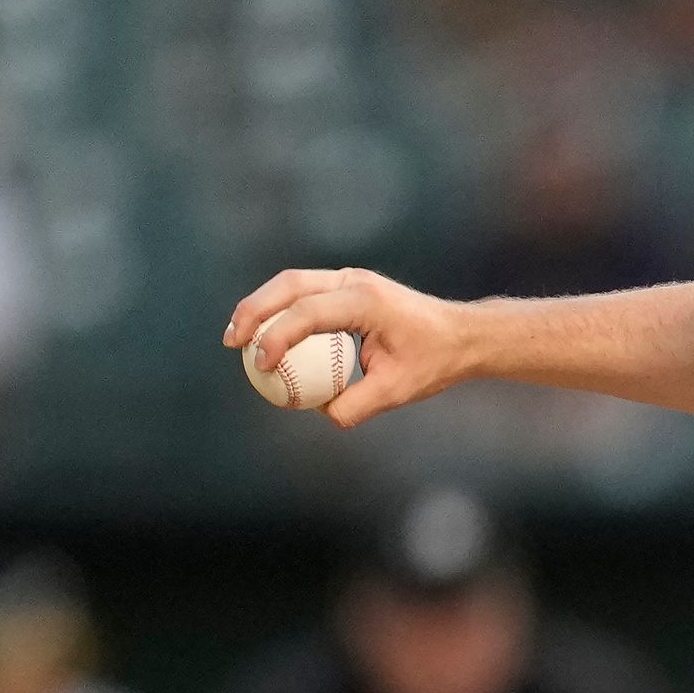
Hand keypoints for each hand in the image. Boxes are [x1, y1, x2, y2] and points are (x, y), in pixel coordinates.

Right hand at [222, 268, 472, 428]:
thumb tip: (318, 412)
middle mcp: (354, 281)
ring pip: (291, 283)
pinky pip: (304, 294)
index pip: (308, 313)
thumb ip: (356, 404)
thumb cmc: (433, 361)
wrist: (461, 336)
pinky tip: (264, 336)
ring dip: (260, 306)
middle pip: (289, 285)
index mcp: (366, 300)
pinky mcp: (346, 287)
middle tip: (232, 343)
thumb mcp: (397, 390)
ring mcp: (349, 280)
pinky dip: (279, 310)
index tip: (261, 365)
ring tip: (237, 338)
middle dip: (253, 311)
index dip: (277, 337)